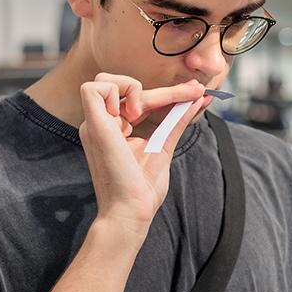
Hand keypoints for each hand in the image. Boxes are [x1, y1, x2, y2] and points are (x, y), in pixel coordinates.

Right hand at [79, 73, 209, 234]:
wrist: (131, 210)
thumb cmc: (143, 187)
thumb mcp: (164, 145)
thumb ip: (177, 120)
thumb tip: (198, 98)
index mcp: (115, 128)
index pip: (139, 99)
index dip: (168, 93)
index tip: (197, 92)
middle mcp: (102, 123)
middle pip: (127, 87)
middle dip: (166, 90)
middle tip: (194, 92)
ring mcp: (95, 124)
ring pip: (105, 81)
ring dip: (131, 87)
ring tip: (145, 112)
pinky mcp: (93, 125)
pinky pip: (92, 88)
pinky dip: (115, 91)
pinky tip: (131, 113)